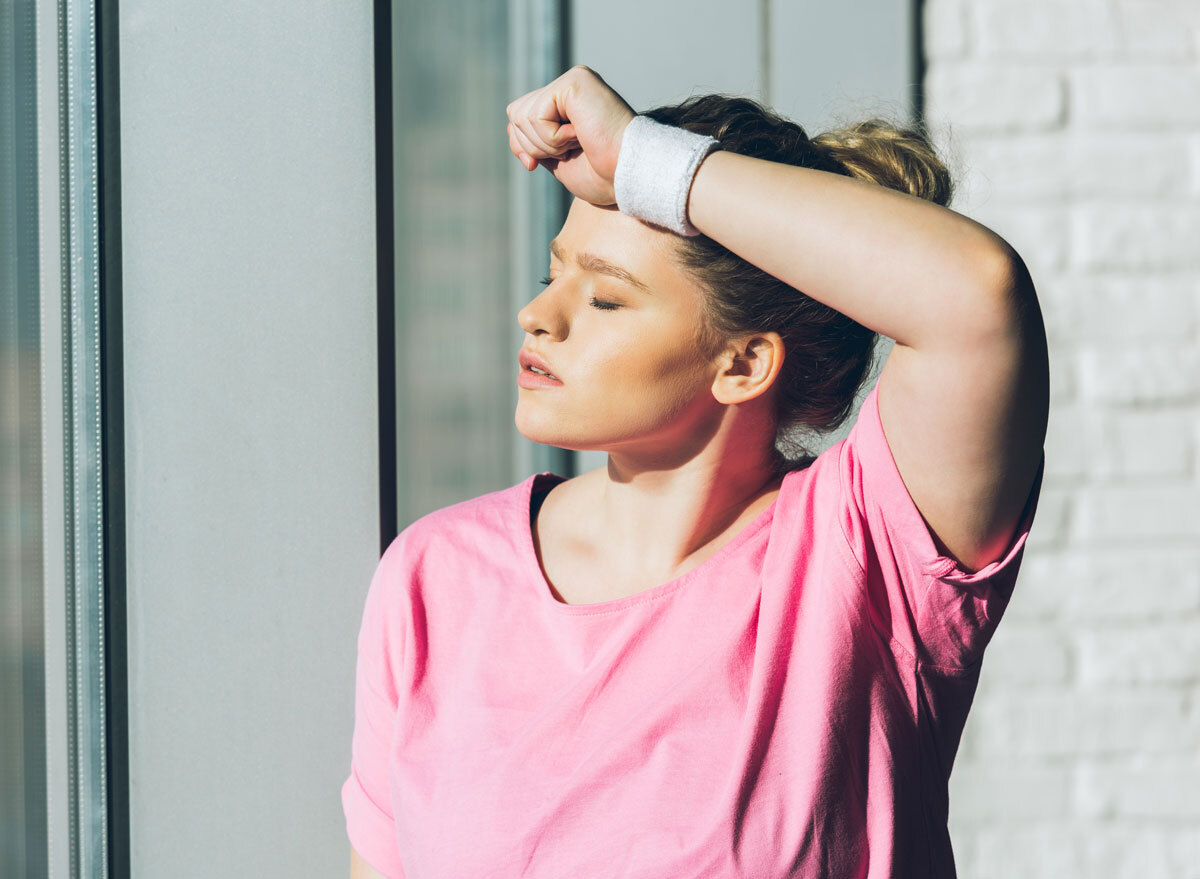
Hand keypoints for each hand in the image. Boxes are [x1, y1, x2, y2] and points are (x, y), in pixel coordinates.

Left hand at [505, 66, 635, 205]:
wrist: (629, 177)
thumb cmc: (604, 175)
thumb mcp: (556, 161)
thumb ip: (533, 143)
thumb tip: (510, 129)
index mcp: (567, 102)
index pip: (520, 117)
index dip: (524, 146)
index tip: (544, 163)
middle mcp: (569, 85)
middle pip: (515, 114)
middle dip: (534, 146)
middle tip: (572, 151)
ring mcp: (573, 80)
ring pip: (521, 115)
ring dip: (546, 144)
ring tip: (579, 143)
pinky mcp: (574, 81)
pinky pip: (536, 115)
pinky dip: (553, 138)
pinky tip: (580, 136)